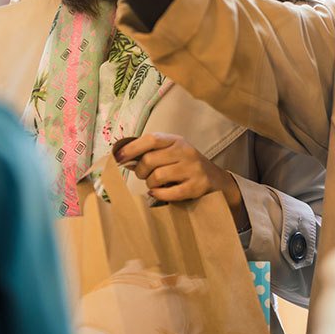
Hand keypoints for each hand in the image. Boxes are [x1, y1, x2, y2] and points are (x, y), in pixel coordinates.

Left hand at [116, 133, 249, 229]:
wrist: (217, 181)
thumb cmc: (186, 166)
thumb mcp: (172, 153)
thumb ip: (151, 153)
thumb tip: (123, 158)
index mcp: (176, 140)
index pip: (151, 139)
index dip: (132, 148)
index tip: (118, 157)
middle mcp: (185, 151)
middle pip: (150, 160)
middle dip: (140, 171)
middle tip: (143, 175)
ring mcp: (192, 169)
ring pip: (157, 176)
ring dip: (150, 183)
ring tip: (155, 183)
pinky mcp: (196, 187)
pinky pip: (168, 192)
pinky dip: (158, 194)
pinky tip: (158, 192)